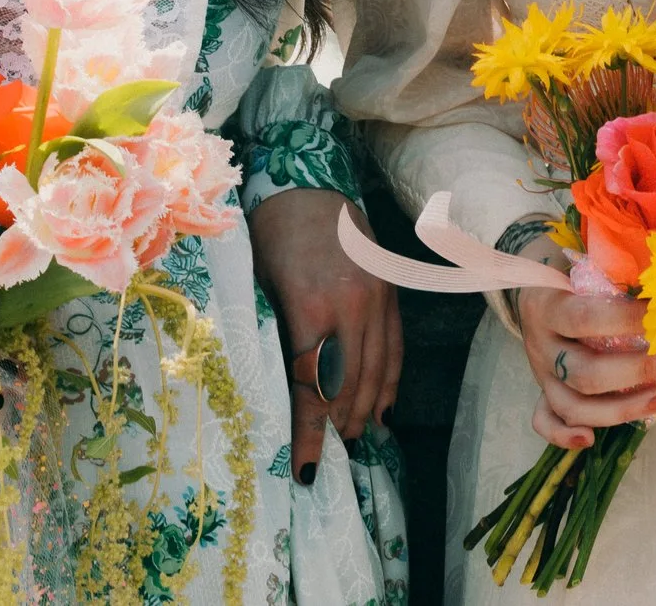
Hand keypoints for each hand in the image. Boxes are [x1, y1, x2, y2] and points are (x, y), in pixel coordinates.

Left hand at [249, 187, 403, 484]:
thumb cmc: (270, 236)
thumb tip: (277, 396)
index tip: (307, 471)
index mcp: (311, 305)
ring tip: (352, 438)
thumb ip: (276, 337)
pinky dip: (389, 382)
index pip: (313, 386)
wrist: (309, 185)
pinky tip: (381, 408)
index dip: (311, 434)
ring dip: (364, 410)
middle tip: (327, 455)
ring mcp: (378, 298)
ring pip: (378, 371)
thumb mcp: (260, 286)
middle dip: (338, 426)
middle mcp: (352, 305)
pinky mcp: (391, 291)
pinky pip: (395, 348)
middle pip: (349, 385)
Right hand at [516, 284, 655, 451]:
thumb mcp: (586, 259)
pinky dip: (564, 436)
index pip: (585, 318)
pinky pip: (545, 420)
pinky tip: (590, 440)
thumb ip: (616, 271)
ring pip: (571, 405)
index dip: (625, 320)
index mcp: (547, 305)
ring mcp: (540, 371)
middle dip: (634, 372)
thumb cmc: (570, 268)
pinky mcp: (542, 389)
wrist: (532, 280)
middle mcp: (540, 343)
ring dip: (621, 409)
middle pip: (582, 373)